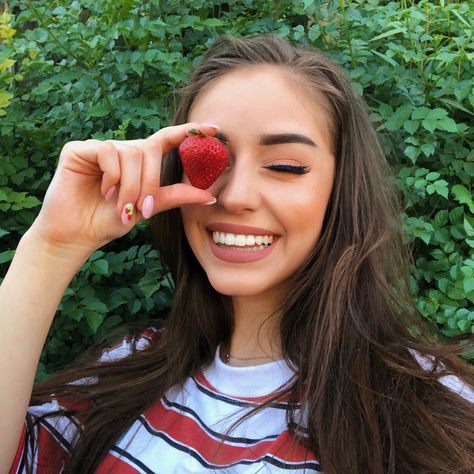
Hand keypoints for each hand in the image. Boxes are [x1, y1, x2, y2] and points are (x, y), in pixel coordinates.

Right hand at [30, 123, 217, 253]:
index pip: (167, 139)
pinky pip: (108, 151)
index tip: (214, 127)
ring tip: (120, 205)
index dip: (188, 131)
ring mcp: (102, 148)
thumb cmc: (112, 220)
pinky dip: (112, 175)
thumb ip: (176, 196)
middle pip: (149, 150)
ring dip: (130, 185)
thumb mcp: (150, 208)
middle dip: (150, 182)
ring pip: (130, 153)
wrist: (79, 234)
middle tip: (142, 209)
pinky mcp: (80, 149)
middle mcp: (123, 150)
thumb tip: (211, 195)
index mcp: (141, 162)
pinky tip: (104, 190)